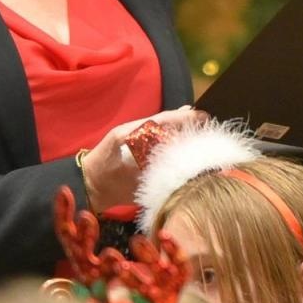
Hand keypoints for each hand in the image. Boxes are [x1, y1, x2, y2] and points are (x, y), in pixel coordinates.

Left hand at [82, 107, 205, 210]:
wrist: (92, 187)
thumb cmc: (102, 159)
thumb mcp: (117, 138)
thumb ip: (134, 129)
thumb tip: (154, 123)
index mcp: (144, 133)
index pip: (167, 122)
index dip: (183, 118)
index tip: (200, 115)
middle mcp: (152, 146)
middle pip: (177, 135)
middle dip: (193, 129)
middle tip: (210, 126)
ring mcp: (155, 163)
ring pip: (178, 152)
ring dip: (193, 147)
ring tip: (209, 141)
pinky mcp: (156, 179)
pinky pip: (174, 173)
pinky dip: (187, 168)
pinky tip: (199, 165)